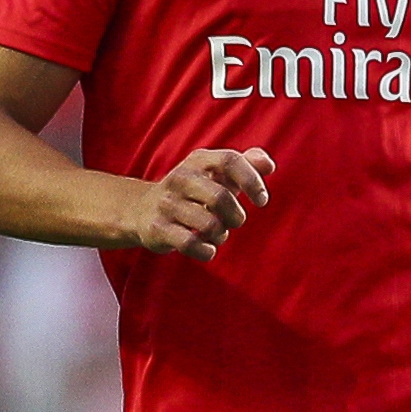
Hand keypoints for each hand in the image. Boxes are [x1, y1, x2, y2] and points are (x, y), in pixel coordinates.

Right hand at [129, 147, 272, 260]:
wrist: (141, 210)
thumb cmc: (193, 192)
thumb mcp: (215, 173)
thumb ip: (246, 164)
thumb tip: (268, 165)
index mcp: (199, 161)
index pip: (230, 160)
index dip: (251, 180)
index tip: (262, 201)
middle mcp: (180, 178)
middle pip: (221, 197)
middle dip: (236, 217)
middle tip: (234, 222)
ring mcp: (167, 204)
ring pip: (209, 225)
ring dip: (222, 235)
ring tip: (217, 233)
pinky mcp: (158, 228)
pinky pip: (191, 244)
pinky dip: (207, 251)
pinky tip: (208, 248)